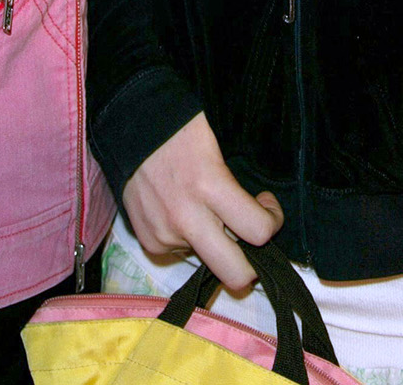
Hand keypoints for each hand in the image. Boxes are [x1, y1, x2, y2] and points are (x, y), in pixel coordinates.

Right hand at [123, 112, 283, 289]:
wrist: (129, 127)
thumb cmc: (179, 130)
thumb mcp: (215, 151)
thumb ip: (232, 189)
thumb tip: (249, 218)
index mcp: (209, 186)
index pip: (257, 230)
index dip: (272, 222)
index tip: (266, 206)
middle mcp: (187, 219)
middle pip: (236, 275)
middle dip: (251, 266)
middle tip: (249, 237)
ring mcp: (165, 235)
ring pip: (208, 260)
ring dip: (214, 244)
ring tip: (203, 209)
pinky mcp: (149, 242)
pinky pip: (181, 253)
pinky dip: (187, 239)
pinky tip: (179, 210)